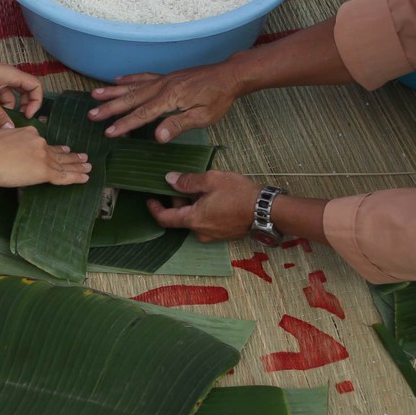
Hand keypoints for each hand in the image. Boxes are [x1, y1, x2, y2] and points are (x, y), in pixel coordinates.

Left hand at [0, 52, 44, 126]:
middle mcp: (6, 76)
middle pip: (24, 92)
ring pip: (8, 97)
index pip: (35, 86)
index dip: (36, 101)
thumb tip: (10, 128)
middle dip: (22, 107)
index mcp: (11, 75)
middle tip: (17, 121)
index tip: (27, 115)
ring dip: (5, 110)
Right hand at [0, 126, 90, 187]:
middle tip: (82, 157)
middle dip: (71, 156)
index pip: (44, 143)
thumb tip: (8, 132)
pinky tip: (85, 178)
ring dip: (78, 166)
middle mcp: (40, 143)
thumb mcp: (0, 133)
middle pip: (58, 152)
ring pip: (64, 164)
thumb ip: (9, 134)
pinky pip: (64, 176)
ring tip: (88, 166)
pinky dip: (76, 177)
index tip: (62, 150)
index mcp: (30, 133)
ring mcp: (43, 157)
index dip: (55, 148)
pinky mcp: (44, 171)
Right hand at [89, 63, 239, 140]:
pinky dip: (129, 78)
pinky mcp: (167, 77)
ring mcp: (163, 79)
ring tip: (94, 95)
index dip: (124, 124)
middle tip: (91, 114)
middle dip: (110, 108)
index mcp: (170, 98)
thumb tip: (158, 137)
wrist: (228, 76)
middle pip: (131, 99)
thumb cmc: (219, 98)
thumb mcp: (203, 116)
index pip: (142, 114)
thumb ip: (179, 125)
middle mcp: (163, 86)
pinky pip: (143, 77)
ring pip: (133, 86)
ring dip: (113, 91)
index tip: (109, 132)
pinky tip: (117, 80)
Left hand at [148, 170, 262, 241]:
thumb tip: (169, 179)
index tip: (150, 199)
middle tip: (181, 183)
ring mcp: (212, 235)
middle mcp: (200, 232)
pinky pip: (206, 222)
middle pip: (180, 217)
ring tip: (200, 187)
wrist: (265, 210)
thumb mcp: (211, 180)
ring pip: (194, 219)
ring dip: (191, 205)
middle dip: (177, 201)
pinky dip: (203, 210)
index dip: (155, 209)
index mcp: (193, 219)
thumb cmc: (239, 194)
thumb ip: (188, 181)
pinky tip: (212, 197)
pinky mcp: (223, 234)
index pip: (165, 218)